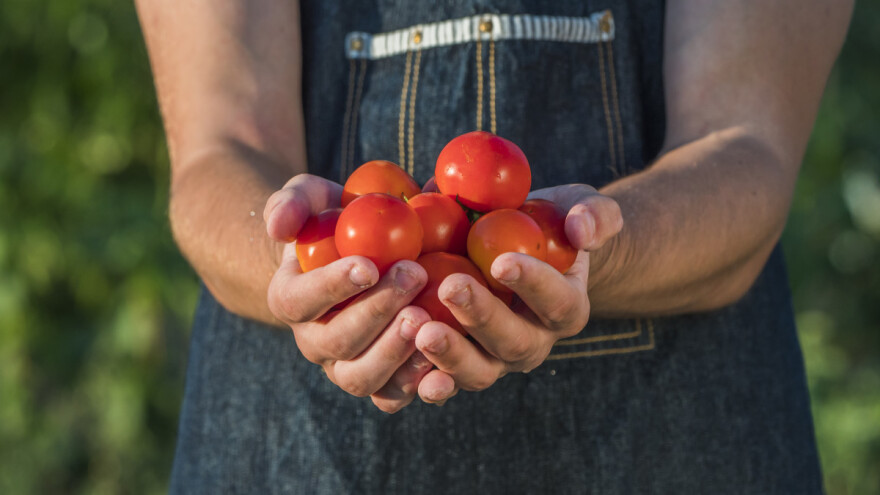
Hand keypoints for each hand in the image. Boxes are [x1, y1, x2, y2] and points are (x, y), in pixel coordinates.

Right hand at [264, 174, 433, 412]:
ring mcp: (346, 365)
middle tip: (414, 275)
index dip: (332, 286)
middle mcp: (314, 340)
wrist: (366, 254)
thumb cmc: (336, 220)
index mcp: (290, 299)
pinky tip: (442, 361)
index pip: (300, 300)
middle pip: (337, 341)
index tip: (368, 265)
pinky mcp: (381, 381)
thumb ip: (291, 203)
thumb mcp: (310, 197)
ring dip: (394, 351)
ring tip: (426, 317)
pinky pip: (392, 396)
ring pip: (361, 377)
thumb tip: (277, 227)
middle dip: (376, 311)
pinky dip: (416, 384)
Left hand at [413, 184, 622, 403]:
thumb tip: (581, 229)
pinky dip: (420, 377)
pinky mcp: (458, 364)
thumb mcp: (580, 207)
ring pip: (477, 371)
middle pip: (512, 341)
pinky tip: (400, 361)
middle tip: (450, 288)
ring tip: (419, 328)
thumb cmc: (551, 223)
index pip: (557, 300)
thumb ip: (595, 215)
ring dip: (448, 354)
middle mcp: (533, 341)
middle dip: (481, 317)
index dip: (533, 284)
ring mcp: (494, 358)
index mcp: (566, 307)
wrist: (516, 249)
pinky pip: (442, 380)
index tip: (503, 261)